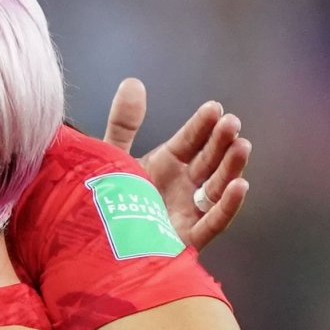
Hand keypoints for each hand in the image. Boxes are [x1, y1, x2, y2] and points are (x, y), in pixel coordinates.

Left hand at [105, 78, 251, 250]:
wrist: (88, 248)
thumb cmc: (101, 203)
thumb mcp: (112, 158)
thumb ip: (123, 124)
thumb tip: (133, 82)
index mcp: (165, 166)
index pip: (189, 141)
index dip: (202, 125)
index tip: (213, 108)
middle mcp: (180, 187)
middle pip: (207, 161)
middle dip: (221, 142)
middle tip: (231, 123)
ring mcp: (186, 213)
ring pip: (216, 188)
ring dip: (231, 168)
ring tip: (241, 146)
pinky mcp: (186, 240)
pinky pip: (212, 223)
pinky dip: (227, 206)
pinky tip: (240, 186)